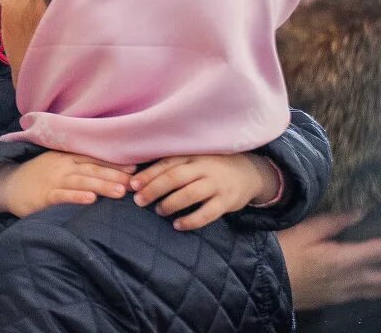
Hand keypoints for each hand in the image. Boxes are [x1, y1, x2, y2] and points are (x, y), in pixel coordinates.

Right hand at [0, 151, 134, 217]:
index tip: (135, 167)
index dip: (114, 163)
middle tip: (135, 181)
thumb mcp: (56, 163)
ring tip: (120, 191)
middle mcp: (62, 166)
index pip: (94, 158)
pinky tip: (91, 200)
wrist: (8, 185)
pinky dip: (77, 197)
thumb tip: (106, 170)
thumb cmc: (37, 176)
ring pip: (81, 182)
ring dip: (101, 185)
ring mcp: (53, 180)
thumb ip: (77, 165)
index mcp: (66, 157)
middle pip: (92, 169)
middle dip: (114, 175)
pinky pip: (63, 196)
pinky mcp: (44, 196)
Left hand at [129, 153, 278, 230]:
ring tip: (159, 211)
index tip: (132, 185)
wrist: (248, 173)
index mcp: (192, 155)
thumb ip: (172, 165)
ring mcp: (217, 184)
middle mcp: (204, 167)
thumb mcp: (193, 160)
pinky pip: (207, 213)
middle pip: (175, 177)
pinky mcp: (227, 201)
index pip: (166, 163)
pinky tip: (178, 225)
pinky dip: (191, 221)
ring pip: (190, 194)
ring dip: (171, 204)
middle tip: (139, 201)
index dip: (148, 174)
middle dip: (154, 189)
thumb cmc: (209, 167)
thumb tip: (138, 177)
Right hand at [278, 212, 380, 309]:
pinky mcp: (332, 301)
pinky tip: (367, 287)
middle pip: (380, 278)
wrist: (263, 283)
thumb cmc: (282, 252)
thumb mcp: (303, 231)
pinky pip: (359, 297)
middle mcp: (348, 279)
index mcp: (342, 259)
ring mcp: (341, 293)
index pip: (375, 251)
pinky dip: (369, 291)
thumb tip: (358, 212)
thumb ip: (332, 223)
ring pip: (373, 291)